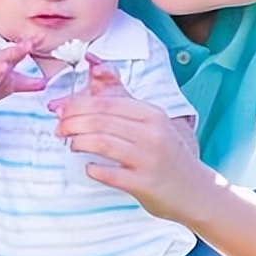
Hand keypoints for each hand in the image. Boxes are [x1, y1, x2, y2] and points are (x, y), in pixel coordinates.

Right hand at [0, 37, 45, 117]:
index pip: (15, 52)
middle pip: (1, 57)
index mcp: (0, 63)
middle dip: (12, 52)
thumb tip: (47, 81)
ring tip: (3, 67)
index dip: (26, 46)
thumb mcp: (12, 83)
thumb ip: (29, 82)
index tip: (38, 40)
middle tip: (25, 46)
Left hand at [51, 54, 211, 221]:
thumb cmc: (167, 153)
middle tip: (59, 129)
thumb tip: (95, 64)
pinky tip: (88, 167)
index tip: (60, 110)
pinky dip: (94, 169)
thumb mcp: (151, 121)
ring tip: (70, 144)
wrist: (196, 191)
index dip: (77, 105)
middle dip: (72, 123)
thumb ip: (121, 96)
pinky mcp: (144, 183)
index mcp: (151, 114)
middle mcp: (152, 133)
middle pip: (101, 121)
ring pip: (103, 143)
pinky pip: (111, 174)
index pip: (106, 104)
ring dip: (80, 142)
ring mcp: (149, 159)